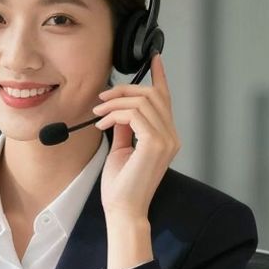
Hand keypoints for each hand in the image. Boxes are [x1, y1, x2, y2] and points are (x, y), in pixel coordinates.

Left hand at [92, 53, 179, 221]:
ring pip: (142, 101)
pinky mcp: (155, 143)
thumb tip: (120, 110)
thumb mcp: (122, 149)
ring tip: (97, 115)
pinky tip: (102, 124)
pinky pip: (135, 114)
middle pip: (153, 95)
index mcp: (166, 137)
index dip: (160, 77)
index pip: (165, 100)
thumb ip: (126, 128)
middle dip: (124, 90)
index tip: (154, 58)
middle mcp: (171, 136)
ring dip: (115, 103)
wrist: (123, 210)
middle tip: (101, 99)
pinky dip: (115, 114)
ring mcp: (166, 140)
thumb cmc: (121, 187)